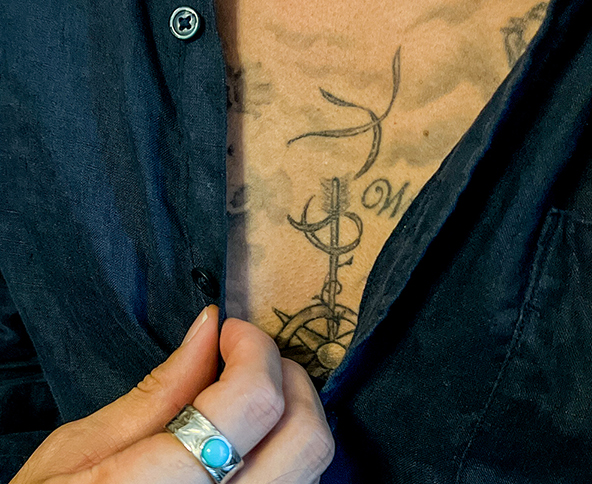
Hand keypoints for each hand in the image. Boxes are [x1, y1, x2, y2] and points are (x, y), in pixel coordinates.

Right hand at [12, 305, 333, 483]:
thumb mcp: (75, 455)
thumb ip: (154, 393)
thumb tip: (209, 328)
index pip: (252, 404)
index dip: (252, 349)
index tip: (229, 331)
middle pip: (305, 439)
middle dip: (287, 375)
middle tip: (246, 355)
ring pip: (312, 469)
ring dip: (291, 414)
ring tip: (246, 394)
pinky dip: (284, 454)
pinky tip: (245, 441)